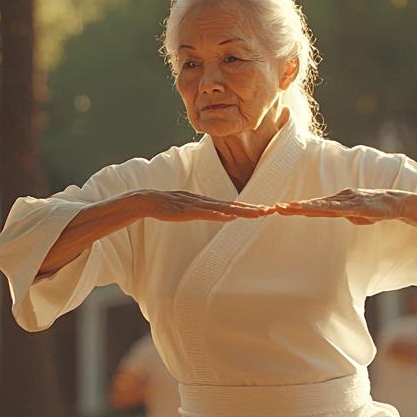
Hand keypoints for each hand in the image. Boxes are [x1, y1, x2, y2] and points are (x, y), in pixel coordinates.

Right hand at [132, 190, 271, 222]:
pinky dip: (218, 214)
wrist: (147, 201)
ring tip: (256, 213)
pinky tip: (230, 216)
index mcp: (206, 202)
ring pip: (223, 208)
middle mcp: (204, 202)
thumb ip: (205, 211)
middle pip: (232, 205)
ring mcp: (196, 206)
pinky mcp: (187, 211)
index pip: (231, 205)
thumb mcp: (189, 209)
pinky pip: (205, 213)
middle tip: (269, 210)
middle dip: (251, 208)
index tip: (264, 210)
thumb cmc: (167, 206)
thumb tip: (224, 214)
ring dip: (241, 211)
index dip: (248, 208)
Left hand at [273, 188, 406, 224]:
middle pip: (314, 204)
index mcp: (337, 202)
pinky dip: (327, 207)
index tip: (281, 208)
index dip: (297, 208)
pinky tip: (317, 208)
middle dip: (295, 206)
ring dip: (306, 206)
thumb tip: (334, 214)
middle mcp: (339, 198)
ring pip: (323, 204)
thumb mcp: (355, 216)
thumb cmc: (374, 210)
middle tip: (276, 207)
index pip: (314, 206)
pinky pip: (339, 207)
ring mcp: (348, 200)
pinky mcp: (357, 205)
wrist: (394, 202)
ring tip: (290, 207)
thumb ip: (343, 214)